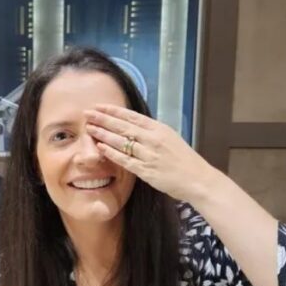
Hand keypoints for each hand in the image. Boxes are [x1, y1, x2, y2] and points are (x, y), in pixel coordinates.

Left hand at [84, 104, 221, 201]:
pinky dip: (112, 153)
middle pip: (123, 126)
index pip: (131, 116)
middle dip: (103, 119)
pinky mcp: (146, 170)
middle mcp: (153, 139)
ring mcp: (149, 154)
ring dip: (103, 134)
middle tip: (87, 113)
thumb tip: (134, 126)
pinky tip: (100, 147)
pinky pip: (125, 160)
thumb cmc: (184, 159)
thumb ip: (152, 132)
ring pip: (121, 141)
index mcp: (159, 129)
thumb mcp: (170, 138)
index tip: (98, 106)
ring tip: (89, 128)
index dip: (113, 111)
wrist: (198, 179)